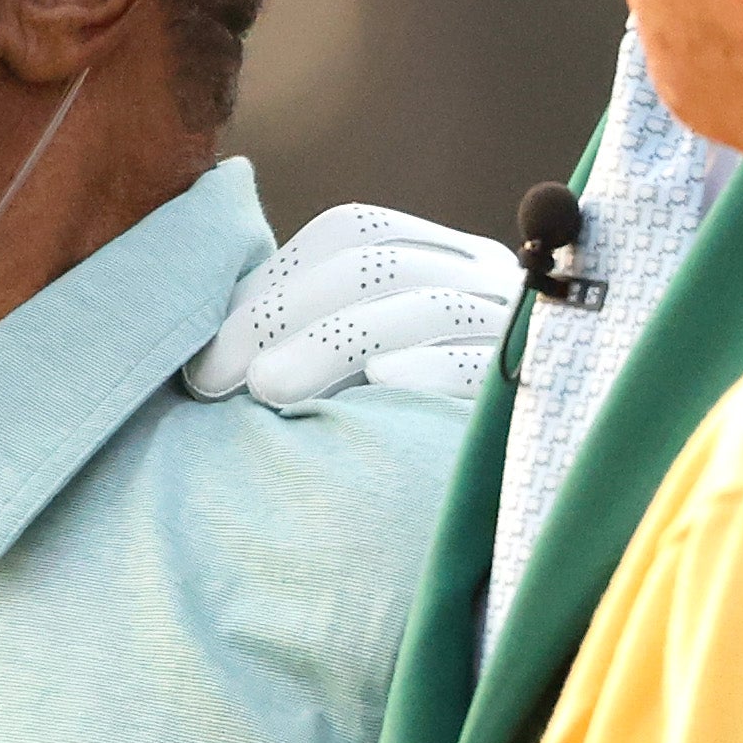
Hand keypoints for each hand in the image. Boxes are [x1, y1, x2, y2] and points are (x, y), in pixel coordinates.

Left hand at [187, 205, 524, 410]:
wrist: (500, 509)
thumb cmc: (403, 435)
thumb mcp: (349, 372)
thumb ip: (299, 334)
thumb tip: (204, 342)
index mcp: (440, 257)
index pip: (355, 233)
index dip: (273, 281)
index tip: (206, 357)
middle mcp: (484, 279)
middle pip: (378, 265)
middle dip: (283, 315)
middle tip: (217, 381)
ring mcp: (516, 329)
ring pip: (426, 306)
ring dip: (334, 342)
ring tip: (266, 390)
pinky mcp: (538, 390)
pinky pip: (485, 366)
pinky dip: (430, 369)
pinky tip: (379, 386)